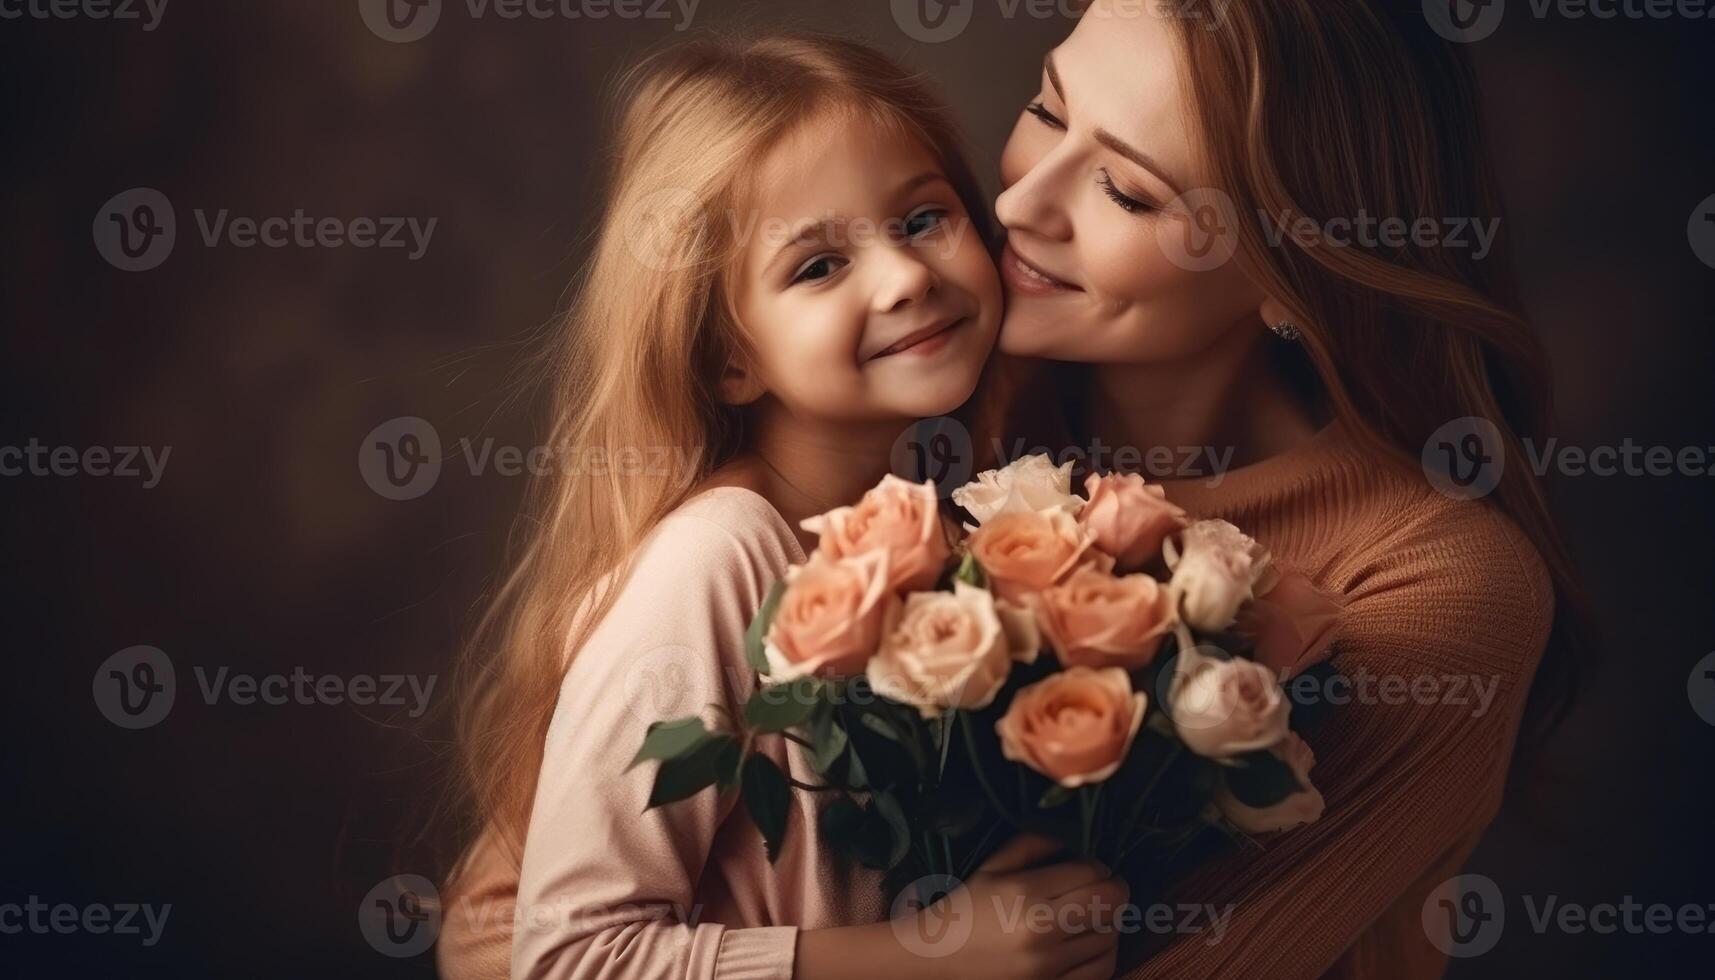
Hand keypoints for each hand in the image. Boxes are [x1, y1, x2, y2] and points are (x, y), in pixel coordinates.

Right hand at [912, 833, 1128, 979]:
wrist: (939, 959)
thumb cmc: (967, 907)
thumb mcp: (994, 866)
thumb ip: (1035, 843)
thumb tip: (1075, 840)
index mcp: (1025, 892)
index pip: (1090, 871)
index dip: (1098, 865)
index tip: (1090, 867)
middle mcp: (1041, 930)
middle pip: (1110, 901)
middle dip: (1114, 887)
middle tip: (1104, 885)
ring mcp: (1049, 965)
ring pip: (1111, 934)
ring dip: (1109, 920)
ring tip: (1092, 913)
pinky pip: (1103, 968)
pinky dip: (1105, 951)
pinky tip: (1091, 941)